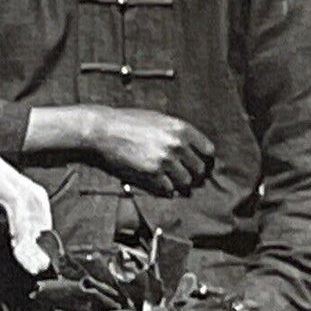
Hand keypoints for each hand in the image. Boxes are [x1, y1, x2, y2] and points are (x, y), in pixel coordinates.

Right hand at [86, 109, 214, 196]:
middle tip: (185, 179)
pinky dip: (165, 191)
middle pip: (199, 169)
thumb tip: (189, 148)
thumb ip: (176, 132)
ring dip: (179, 185)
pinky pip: (168, 190)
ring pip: (185, 182)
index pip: (208, 150)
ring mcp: (165, 160)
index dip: (204, 160)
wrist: (102, 132)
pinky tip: (159, 187)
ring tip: (171, 184)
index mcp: (181, 128)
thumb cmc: (126, 123)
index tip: (198, 165)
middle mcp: (177, 144)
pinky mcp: (151, 174)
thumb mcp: (157, 119)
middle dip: (193, 176)